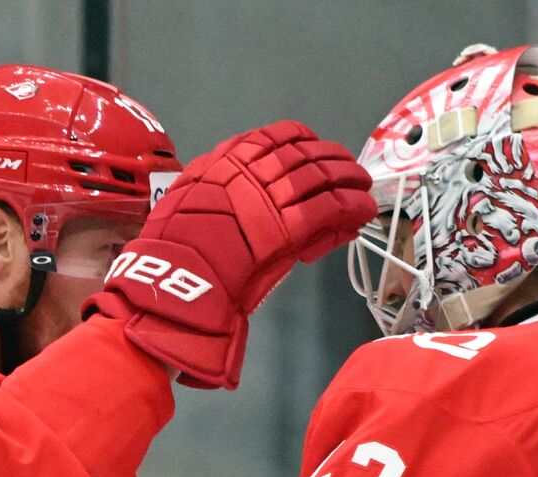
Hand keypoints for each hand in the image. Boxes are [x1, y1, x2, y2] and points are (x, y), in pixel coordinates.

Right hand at [86, 121, 375, 388]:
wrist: (175, 278)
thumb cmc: (173, 249)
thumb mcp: (188, 204)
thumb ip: (212, 189)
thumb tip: (231, 186)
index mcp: (226, 162)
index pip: (273, 136)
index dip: (299, 138)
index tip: (313, 143)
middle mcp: (252, 170)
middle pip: (305, 154)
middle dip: (333, 158)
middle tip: (351, 168)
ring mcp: (272, 196)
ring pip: (323, 176)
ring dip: (350, 179)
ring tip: (364, 187)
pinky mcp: (291, 224)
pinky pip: (331, 207)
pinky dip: (352, 205)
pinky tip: (364, 209)